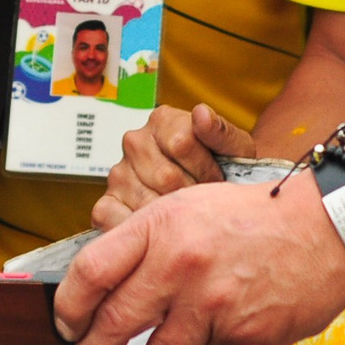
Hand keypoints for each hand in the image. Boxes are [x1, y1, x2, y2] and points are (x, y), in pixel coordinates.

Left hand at [56, 175, 344, 344]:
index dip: (69, 306)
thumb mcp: (191, 207)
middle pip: (114, 324)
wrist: (327, 230)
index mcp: (163, 226)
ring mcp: (213, 305)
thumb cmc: (257, 216)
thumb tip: (107, 287)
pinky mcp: (242, 336)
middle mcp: (182, 265)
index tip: (65, 325)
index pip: (92, 271)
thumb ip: (148, 242)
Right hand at [93, 104, 254, 229]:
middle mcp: (135, 141)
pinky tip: (160, 229)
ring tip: (188, 213)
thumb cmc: (226, 168)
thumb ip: (221, 132)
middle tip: (205, 202)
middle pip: (166, 177)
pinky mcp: (108, 202)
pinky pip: (115, 219)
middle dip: (192, 196)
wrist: (219, 190)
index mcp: (163, 120)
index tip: (218, 178)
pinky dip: (139, 230)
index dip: (206, 168)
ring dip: (173, 217)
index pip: (182, 144)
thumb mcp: (236, 148)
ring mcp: (119, 173)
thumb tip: (201, 114)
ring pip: (146, 202)